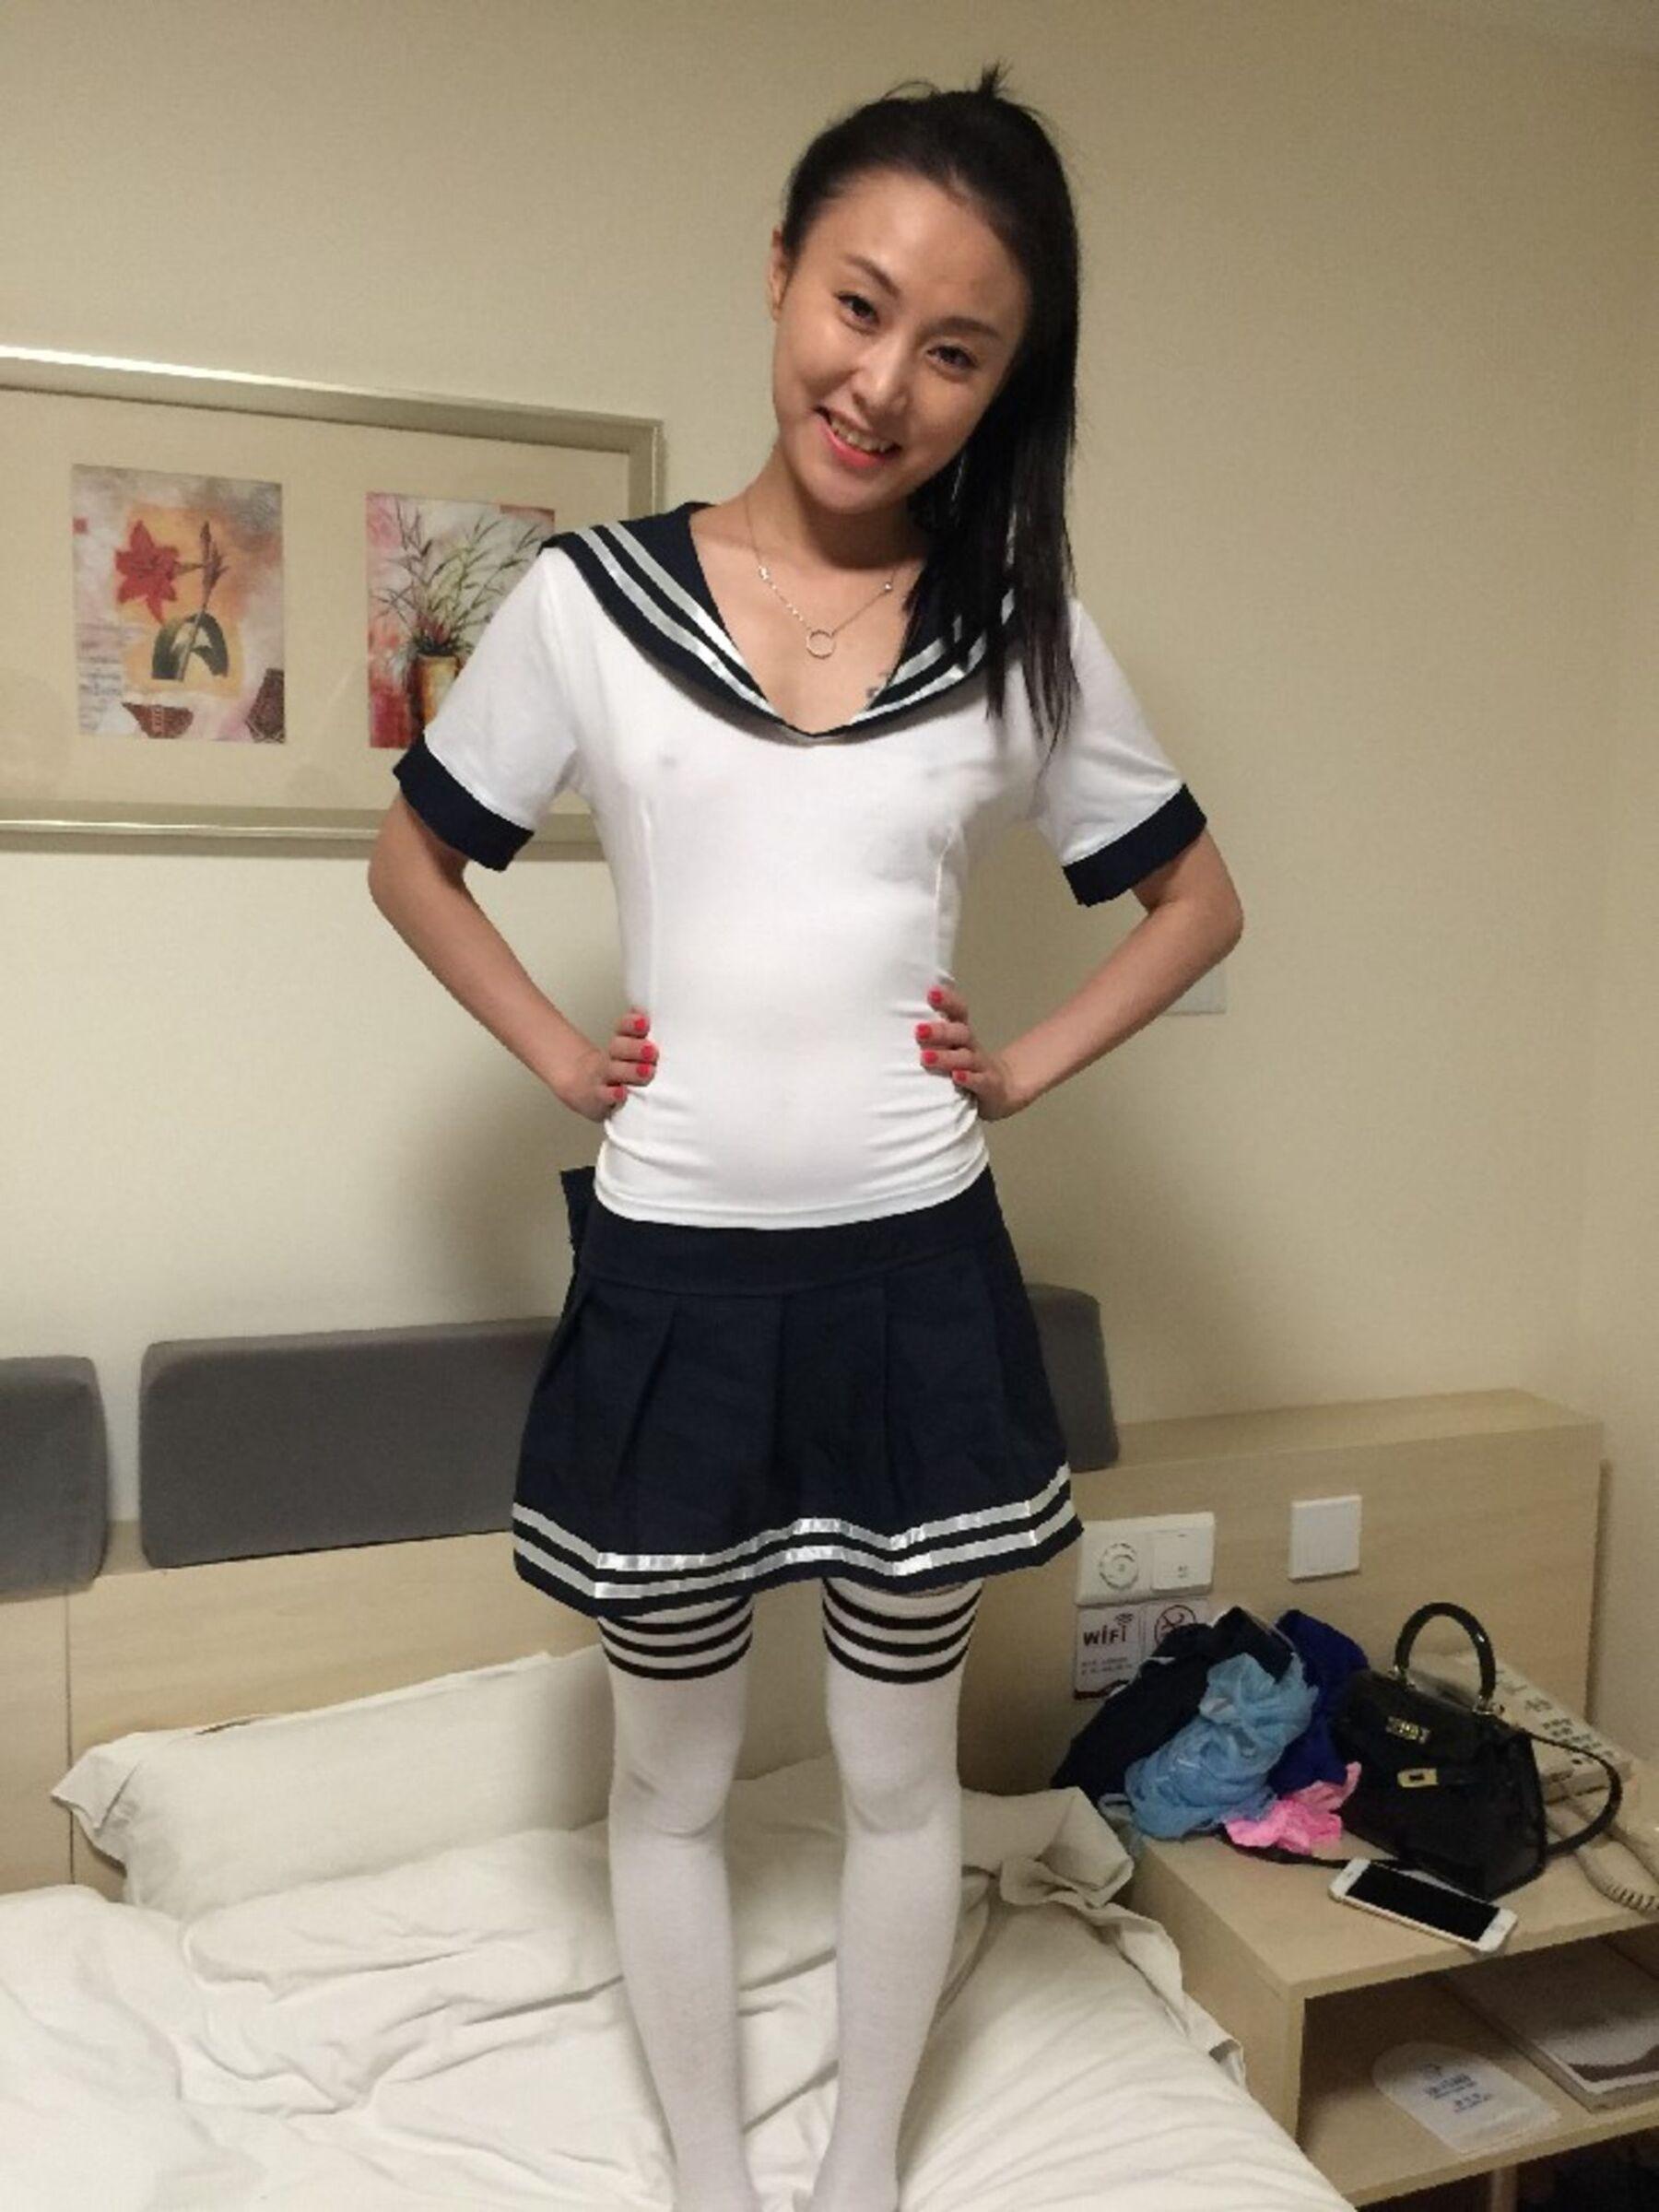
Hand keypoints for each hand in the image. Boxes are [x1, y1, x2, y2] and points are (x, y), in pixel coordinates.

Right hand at [556, 1005, 656, 1123]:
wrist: (584, 1086)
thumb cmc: (616, 1068)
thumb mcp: (629, 1052)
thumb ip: (640, 1035)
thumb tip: (650, 1011)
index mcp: (620, 1044)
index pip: (623, 1028)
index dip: (631, 1024)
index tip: (644, 1023)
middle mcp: (611, 1059)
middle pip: (618, 1048)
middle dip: (635, 1048)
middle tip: (651, 1050)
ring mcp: (603, 1078)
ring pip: (614, 1071)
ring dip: (631, 1071)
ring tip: (647, 1071)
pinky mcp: (598, 1098)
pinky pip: (604, 1096)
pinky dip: (613, 1095)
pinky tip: (623, 1092)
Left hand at [917, 982, 1026, 1120]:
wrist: (1001, 1088)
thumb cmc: (963, 1066)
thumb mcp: (949, 1048)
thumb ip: (928, 1037)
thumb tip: (888, 1026)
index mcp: (961, 1034)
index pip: (958, 1011)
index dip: (948, 1001)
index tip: (931, 993)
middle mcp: (971, 1046)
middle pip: (960, 1033)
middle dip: (940, 1031)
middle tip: (918, 1031)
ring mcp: (982, 1066)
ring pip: (966, 1057)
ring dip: (946, 1057)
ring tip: (925, 1058)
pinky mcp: (990, 1086)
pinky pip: (980, 1081)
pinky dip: (968, 1078)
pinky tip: (956, 1077)